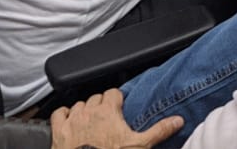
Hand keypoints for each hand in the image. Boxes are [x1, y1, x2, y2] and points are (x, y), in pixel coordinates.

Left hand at [51, 90, 182, 148]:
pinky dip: (63, 115)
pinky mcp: (59, 130)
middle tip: (108, 118)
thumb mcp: (140, 145)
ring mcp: (73, 119)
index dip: (117, 100)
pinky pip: (59, 113)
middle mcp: (89, 110)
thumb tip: (178, 120)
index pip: (114, 92)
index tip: (120, 107)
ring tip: (91, 121)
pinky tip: (69, 120)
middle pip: (96, 97)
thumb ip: (159, 130)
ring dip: (84, 110)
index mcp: (109, 110)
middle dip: (102, 105)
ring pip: (79, 104)